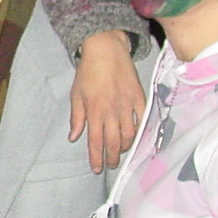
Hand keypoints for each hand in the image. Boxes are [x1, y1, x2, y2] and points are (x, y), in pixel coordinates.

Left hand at [69, 30, 143, 173]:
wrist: (106, 49)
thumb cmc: (87, 71)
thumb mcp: (76, 94)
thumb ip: (77, 118)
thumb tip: (74, 137)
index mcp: (94, 111)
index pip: (95, 141)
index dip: (96, 158)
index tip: (96, 169)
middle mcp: (112, 111)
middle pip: (114, 142)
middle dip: (112, 157)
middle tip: (110, 165)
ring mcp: (127, 105)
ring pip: (130, 134)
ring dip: (126, 147)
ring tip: (121, 152)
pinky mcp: (139, 97)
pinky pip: (142, 120)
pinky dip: (140, 131)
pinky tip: (137, 137)